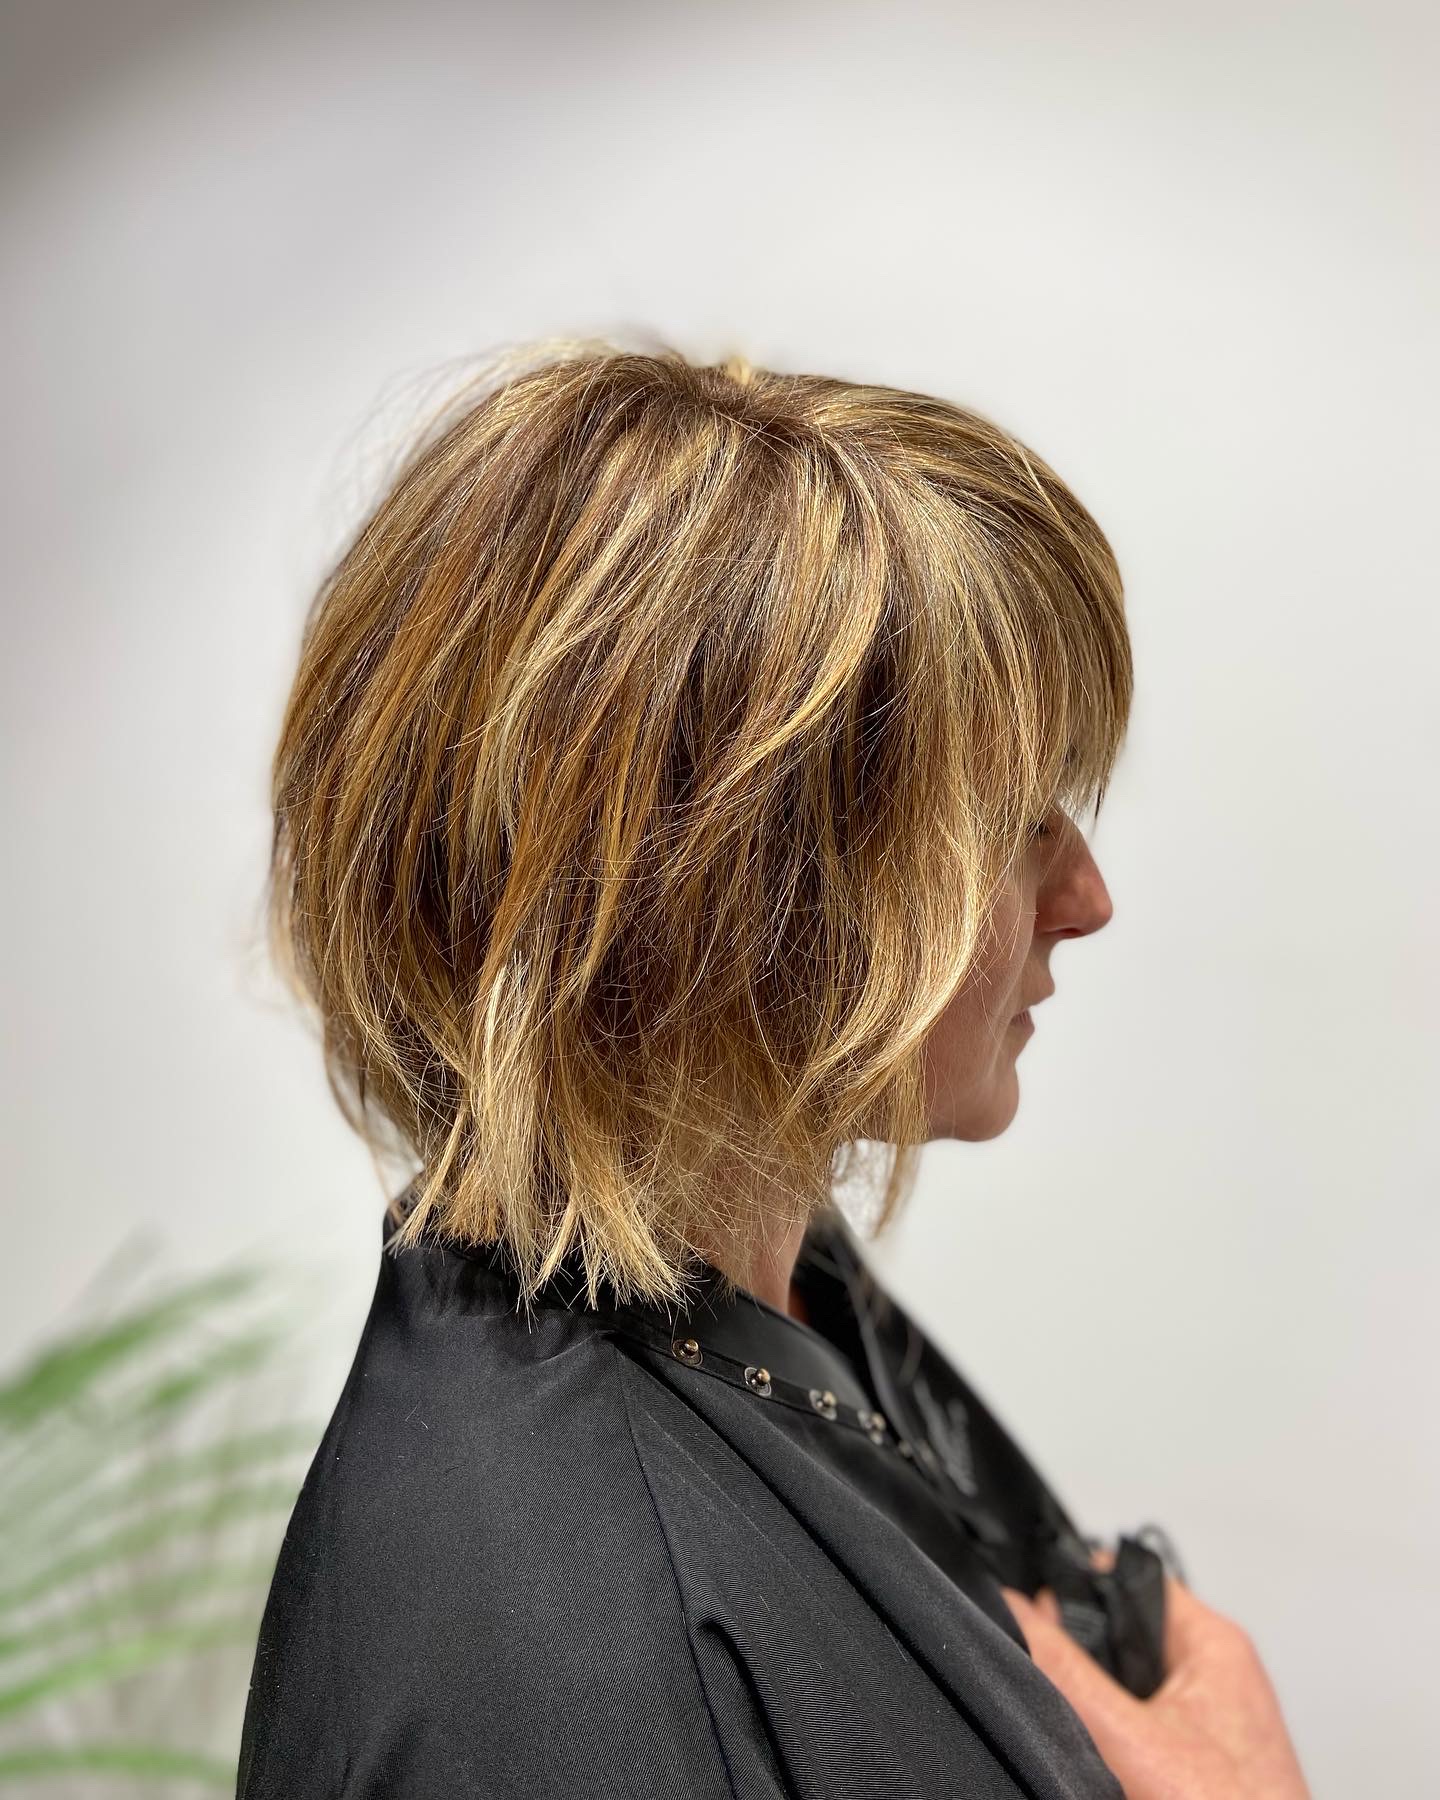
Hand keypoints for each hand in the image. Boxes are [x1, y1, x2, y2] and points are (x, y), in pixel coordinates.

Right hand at [1000, 1561, 1310, 1799]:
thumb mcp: (1130, 1740)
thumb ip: (1065, 1673)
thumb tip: (1009, 1608)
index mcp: (1211, 1644)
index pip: (1124, 1577)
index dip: (1071, 1590)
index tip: (1030, 1622)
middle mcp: (1213, 1676)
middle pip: (1115, 1637)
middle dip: (1077, 1663)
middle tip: (1060, 1702)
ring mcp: (1206, 1727)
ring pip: (1120, 1694)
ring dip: (1093, 1716)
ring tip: (1088, 1752)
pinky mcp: (1195, 1770)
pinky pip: (1135, 1740)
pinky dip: (1112, 1755)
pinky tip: (1104, 1779)